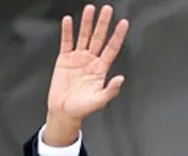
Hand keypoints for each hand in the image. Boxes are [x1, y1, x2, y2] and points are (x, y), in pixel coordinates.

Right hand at [44, 4, 128, 144]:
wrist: (64, 112)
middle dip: (103, 23)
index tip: (123, 23)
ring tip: (90, 9)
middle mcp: (91, 61)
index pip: (112, 48)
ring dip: (87, 23)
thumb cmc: (82, 109)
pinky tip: (69, 21)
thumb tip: (120, 79)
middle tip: (107, 10)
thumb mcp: (99, 101)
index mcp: (101, 69)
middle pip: (99, 38)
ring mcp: (78, 58)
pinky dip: (67, 31)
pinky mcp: (64, 59)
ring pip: (84, 36)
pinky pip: (66, 42)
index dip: (117, 36)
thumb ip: (110, 90)